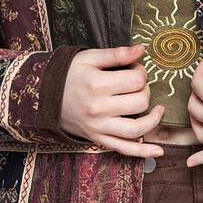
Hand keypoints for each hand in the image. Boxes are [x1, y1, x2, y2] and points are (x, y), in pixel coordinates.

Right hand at [60, 44, 165, 158]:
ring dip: (153, 120)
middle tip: (137, 85)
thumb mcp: (89, 58)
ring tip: (158, 110)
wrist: (44, 96)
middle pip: (139, 102)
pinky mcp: (97, 139)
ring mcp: (98, 127)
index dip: (141, 72)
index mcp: (97, 85)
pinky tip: (158, 150)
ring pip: (136, 129)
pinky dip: (143, 152)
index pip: (136, 80)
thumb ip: (117, 54)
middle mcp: (98, 108)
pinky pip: (123, 149)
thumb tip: (142, 50)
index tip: (135, 69)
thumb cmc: (69, 74)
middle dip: (145, 90)